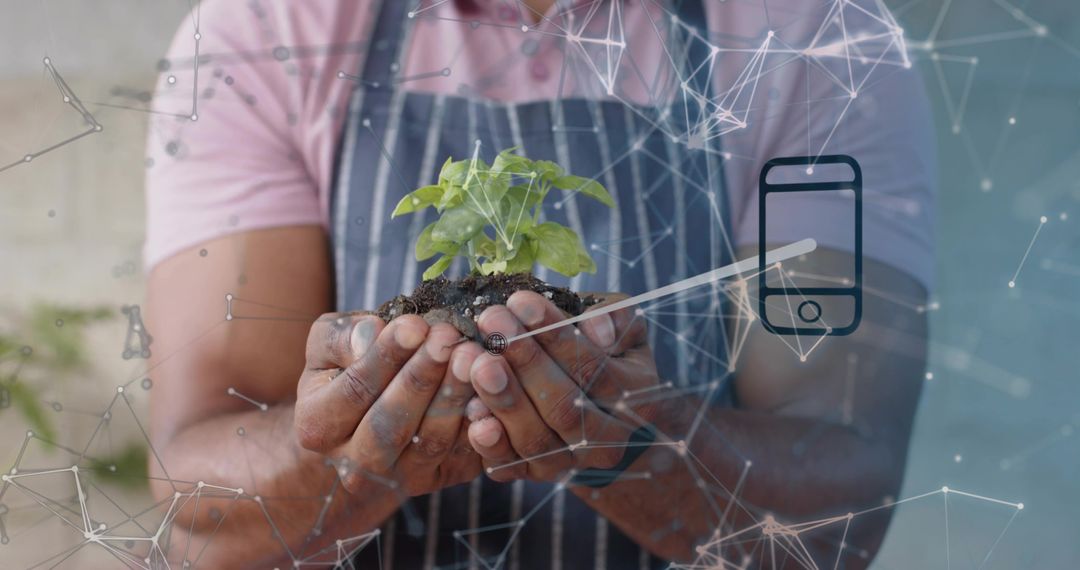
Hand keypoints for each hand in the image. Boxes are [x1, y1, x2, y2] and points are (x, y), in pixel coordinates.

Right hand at [293, 312, 483, 495]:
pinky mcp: (442, 478)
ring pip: (431, 442)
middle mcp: (355, 464)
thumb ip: (339, 337)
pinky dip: (481, 425)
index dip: (384, 357)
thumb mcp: (327, 349)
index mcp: (318, 426)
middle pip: (391, 424)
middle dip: (422, 378)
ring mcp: (401, 477)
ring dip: (454, 397)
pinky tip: (493, 390)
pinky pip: (465, 455)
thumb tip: (373, 332)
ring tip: (472, 356)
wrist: (361, 433)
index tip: (413, 325)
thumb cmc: (346, 375)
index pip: (353, 391)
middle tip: (447, 338)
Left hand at [461, 291, 661, 482]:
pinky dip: (490, 442)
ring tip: (476, 361)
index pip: (594, 368)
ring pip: (536, 438)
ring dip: (503, 399)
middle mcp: (607, 441)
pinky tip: (472, 414)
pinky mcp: (534, 474)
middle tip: (492, 322)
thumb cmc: (605, 354)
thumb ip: (615, 318)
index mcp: (635, 400)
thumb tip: (597, 329)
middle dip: (525, 360)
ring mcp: (570, 462)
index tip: (521, 302)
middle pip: (564, 406)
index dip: (556, 336)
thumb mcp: (622, 328)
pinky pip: (509, 464)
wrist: (600, 416)